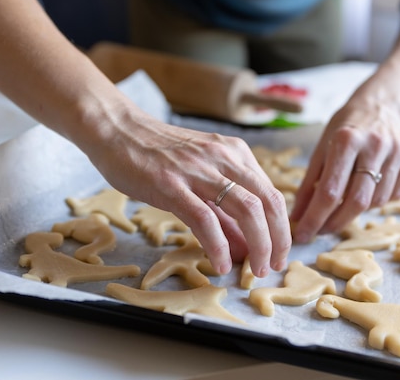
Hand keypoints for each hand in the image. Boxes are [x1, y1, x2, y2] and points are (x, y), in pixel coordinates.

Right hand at [89, 109, 291, 277]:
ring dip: (257, 245)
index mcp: (236, 153)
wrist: (118, 130)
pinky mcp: (171, 184)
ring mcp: (198, 170)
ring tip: (254, 269)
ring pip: (245, 209)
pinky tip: (221, 264)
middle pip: (267, 202)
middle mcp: (224, 158)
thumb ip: (225, 212)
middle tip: (273, 266)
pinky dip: (218, 246)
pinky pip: (204, 219)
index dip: (281, 228)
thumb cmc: (160, 155)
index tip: (279, 252)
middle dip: (277, 240)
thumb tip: (247, 247)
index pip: (272, 194)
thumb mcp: (202, 177)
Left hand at [290, 81, 399, 242]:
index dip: (315, 218)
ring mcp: (398, 150)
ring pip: (377, 201)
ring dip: (357, 211)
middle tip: (321, 231)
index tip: (303, 235)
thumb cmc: (345, 128)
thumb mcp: (321, 149)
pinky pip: (395, 194)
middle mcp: (375, 144)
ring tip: (345, 202)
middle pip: (357, 201)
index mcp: (347, 140)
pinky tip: (368, 189)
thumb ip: (308, 184)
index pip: (330, 190)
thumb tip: (297, 218)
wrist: (379, 104)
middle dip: (336, 222)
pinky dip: (378, 200)